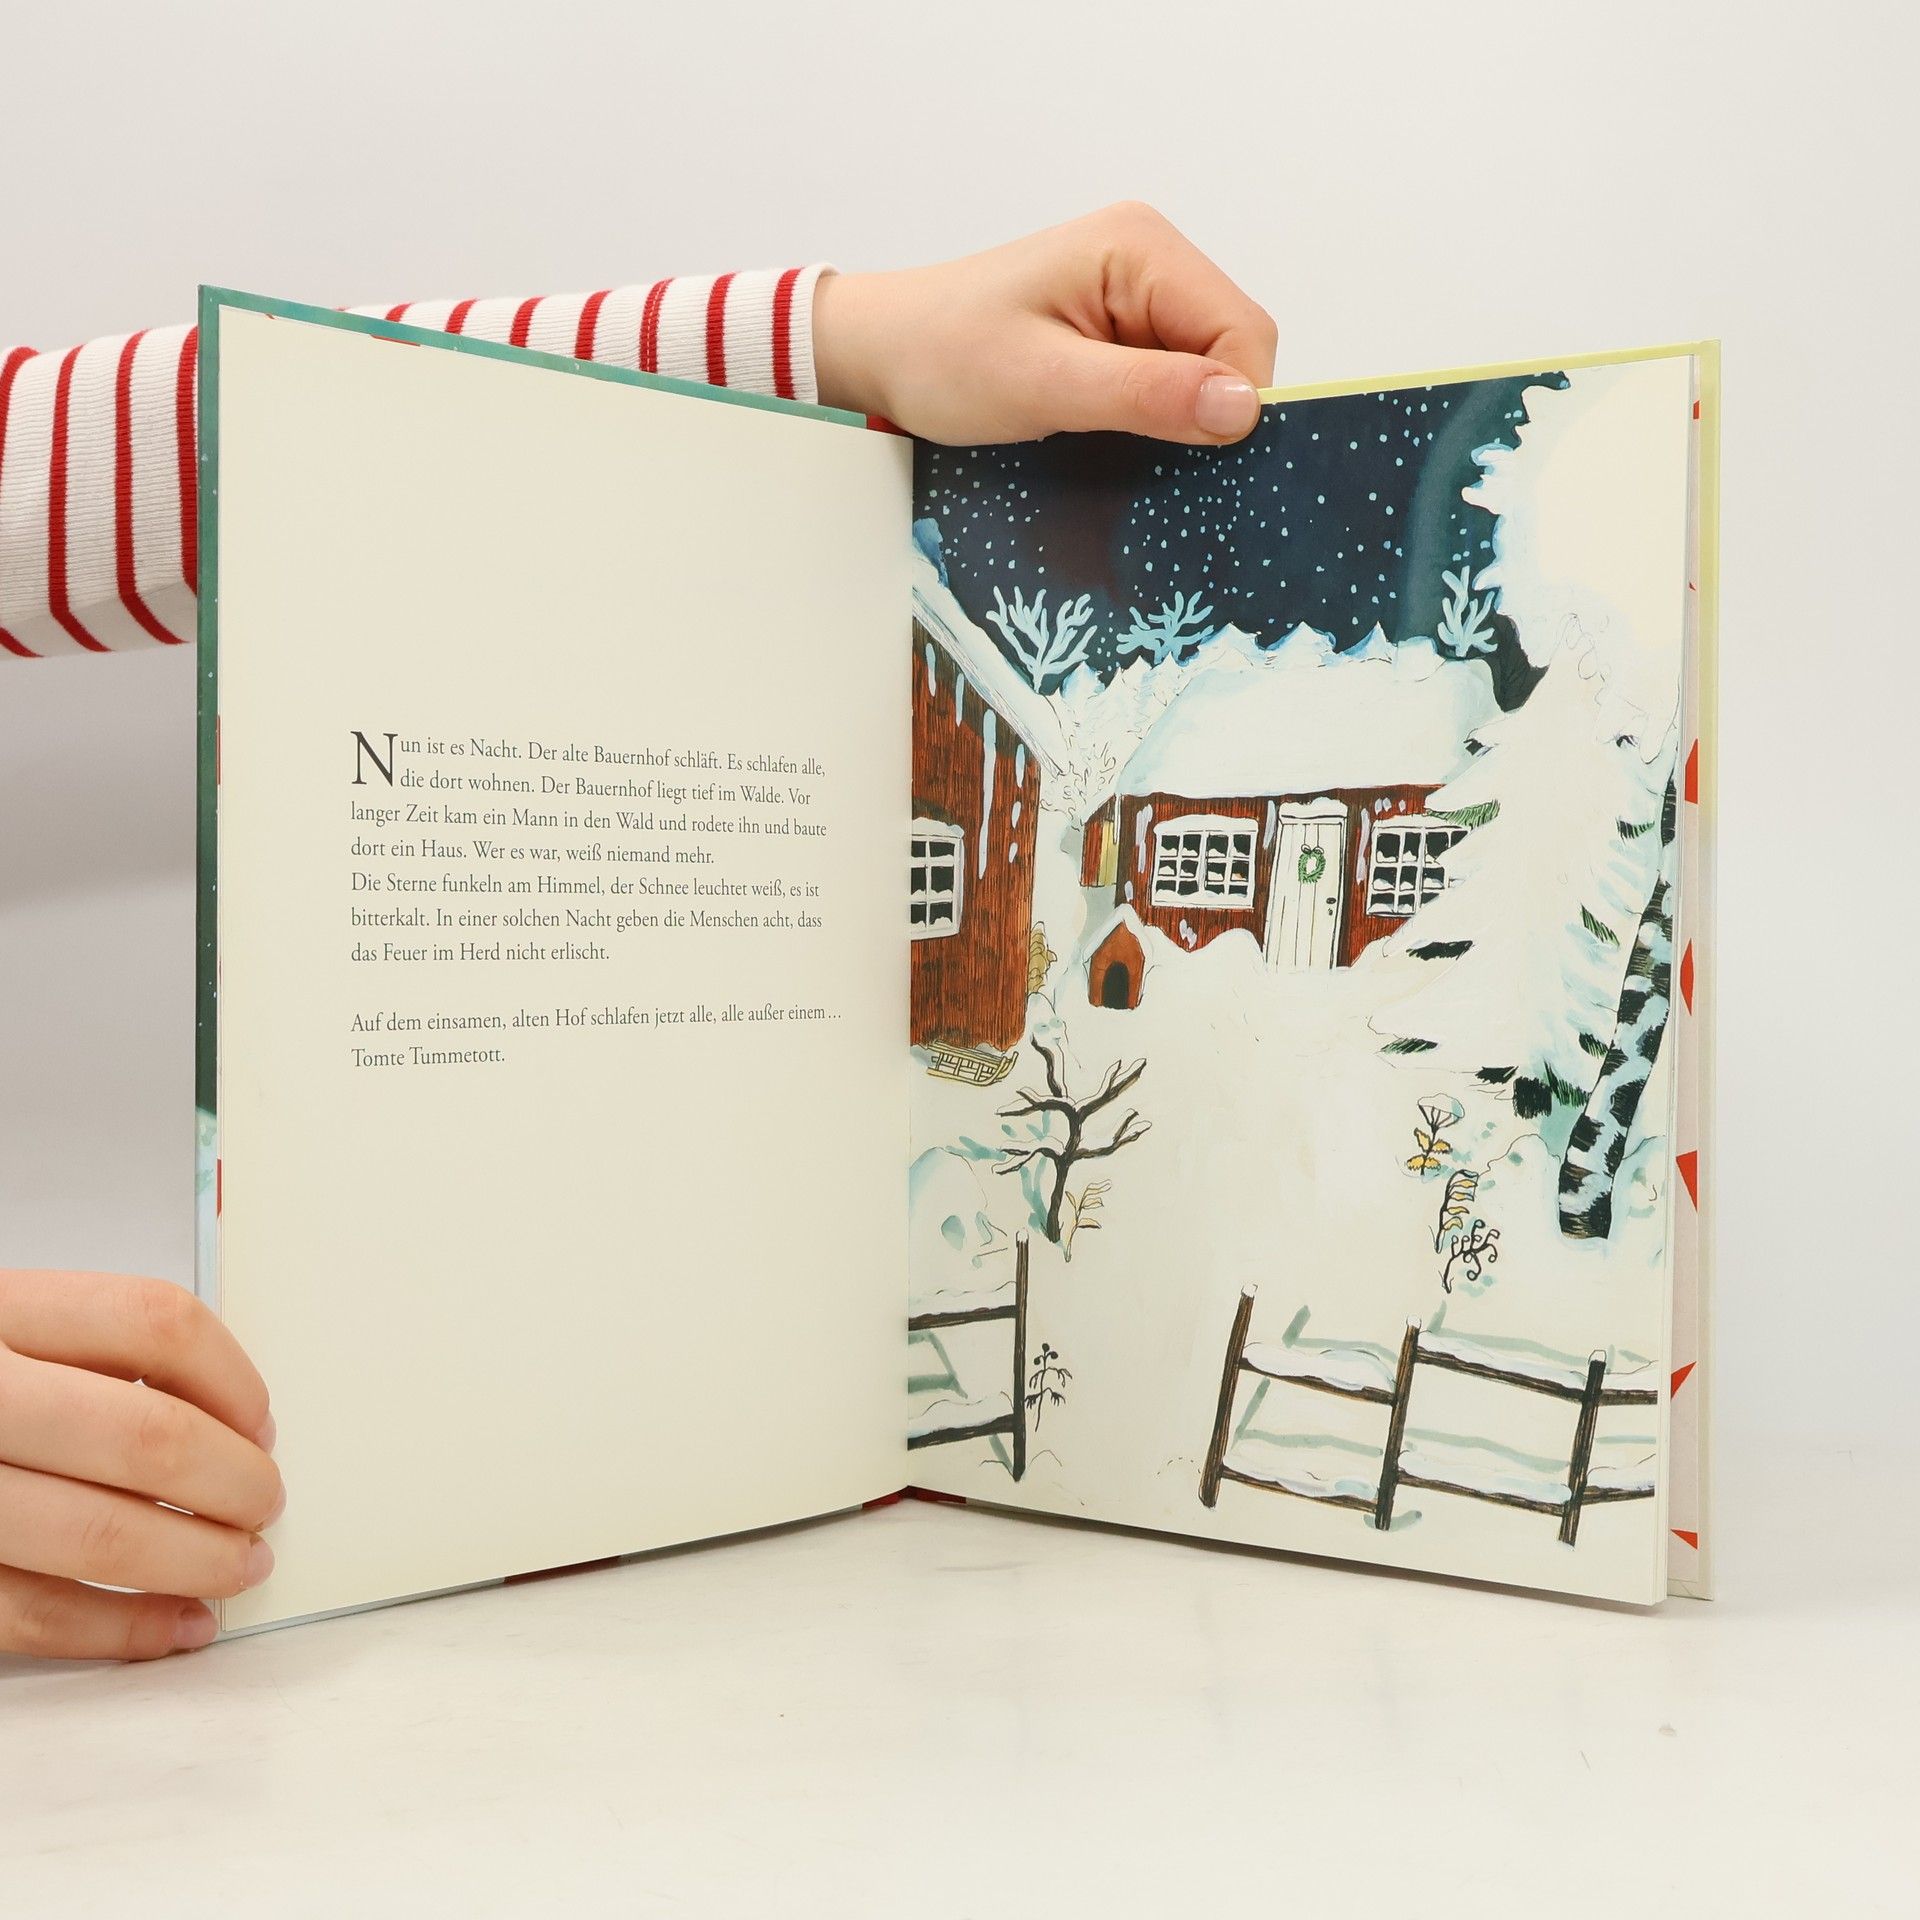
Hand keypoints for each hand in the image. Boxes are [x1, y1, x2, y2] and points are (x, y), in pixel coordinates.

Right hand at [0, 1270, 281, 1661]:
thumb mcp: (7, 1331)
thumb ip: (96, 1357)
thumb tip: (235, 1425)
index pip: (154, 1322)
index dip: (232, 1376)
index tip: (262, 1421)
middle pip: (142, 1435)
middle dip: (231, 1480)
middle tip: (266, 1503)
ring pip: (96, 1533)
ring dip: (196, 1559)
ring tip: (241, 1565)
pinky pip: (33, 1614)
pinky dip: (124, 1627)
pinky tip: (178, 1625)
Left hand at [812, 202, 1275, 446]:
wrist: (880, 352)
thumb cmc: (943, 357)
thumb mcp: (1045, 384)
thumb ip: (1147, 393)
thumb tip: (1242, 409)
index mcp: (1141, 248)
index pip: (1242, 330)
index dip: (1236, 402)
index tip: (1196, 461)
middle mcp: (1150, 259)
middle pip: (1231, 349)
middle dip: (1206, 412)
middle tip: (1148, 460)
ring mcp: (1136, 294)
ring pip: (1203, 370)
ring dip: (1177, 419)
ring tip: (1121, 448)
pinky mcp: (1118, 329)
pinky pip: (1168, 378)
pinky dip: (1154, 417)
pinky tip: (1114, 438)